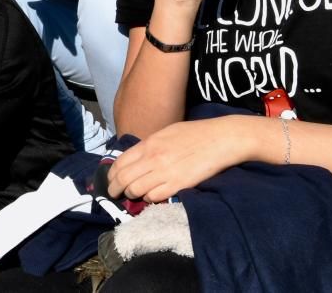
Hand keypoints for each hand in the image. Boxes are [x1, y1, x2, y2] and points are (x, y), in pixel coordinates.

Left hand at [107, 116, 253, 201]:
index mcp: (149, 144)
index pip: (120, 163)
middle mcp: (153, 158)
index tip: (110, 181)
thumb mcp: (166, 133)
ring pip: (136, 189)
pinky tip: (151, 195)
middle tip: (115, 194)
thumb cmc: (195, 133)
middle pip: (124, 178)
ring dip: (132, 194)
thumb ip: (149, 146)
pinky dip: (149, 198)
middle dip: (115, 188)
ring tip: (133, 195)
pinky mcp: (178, 184)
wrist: (221, 139)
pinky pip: (154, 196)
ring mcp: (165, 172)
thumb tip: (136, 158)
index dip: (111, 175)